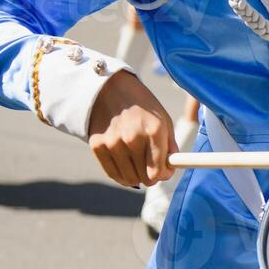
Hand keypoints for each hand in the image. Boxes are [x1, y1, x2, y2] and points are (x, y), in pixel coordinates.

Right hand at [86, 71, 176, 187]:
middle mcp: (132, 138)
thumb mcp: (164, 120)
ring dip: (137, 176)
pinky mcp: (97, 145)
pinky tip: (127, 166)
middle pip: (145, 179)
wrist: (111, 89)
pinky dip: (122, 175)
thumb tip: (170, 170)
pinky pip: (113, 174)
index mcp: (154, 130)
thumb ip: (170, 147)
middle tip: (151, 166)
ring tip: (139, 163)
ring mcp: (113, 143)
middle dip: (152, 176)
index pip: (158, 172)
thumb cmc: (143, 107)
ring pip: (130, 179)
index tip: (165, 170)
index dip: (164, 174)